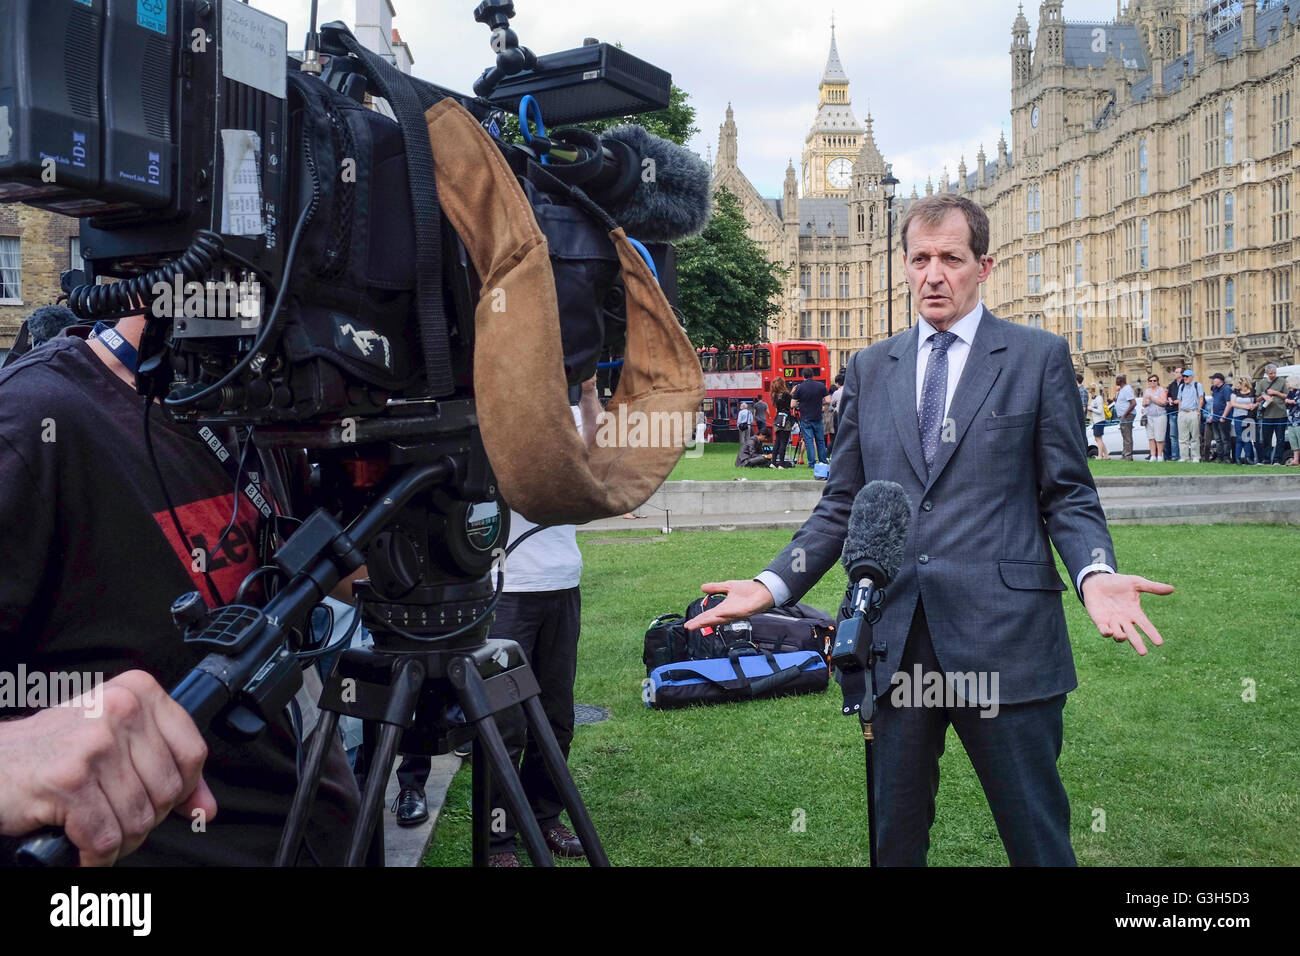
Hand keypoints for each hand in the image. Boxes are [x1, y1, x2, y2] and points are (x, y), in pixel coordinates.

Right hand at [0, 670, 214, 865]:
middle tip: (117, 820)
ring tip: (98, 834)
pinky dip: (95, 856)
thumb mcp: (116, 740)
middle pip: (168, 790)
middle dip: (145, 819)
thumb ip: (166, 766)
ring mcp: (95, 744)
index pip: (192, 752)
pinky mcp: (69, 781)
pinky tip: (82, 849)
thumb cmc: (53, 752)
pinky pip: (105, 837)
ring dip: (120, 842)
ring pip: (139, 818)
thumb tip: (206, 807)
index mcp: (138, 692)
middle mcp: (121, 710)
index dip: (183, 789)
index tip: (166, 802)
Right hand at [684, 580, 774, 629]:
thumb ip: (715, 588)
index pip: (708, 615)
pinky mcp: (745, 611)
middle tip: (689, 627)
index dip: (698, 620)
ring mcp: (736, 613)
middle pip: (712, 620)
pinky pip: (734, 613)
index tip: (688, 624)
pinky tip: (718, 614)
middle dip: (701, 623)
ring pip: (721, 619)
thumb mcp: (728, 586)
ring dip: (710, 620)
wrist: (763, 590)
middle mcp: (729, 613)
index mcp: (724, 608)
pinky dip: (726, 614)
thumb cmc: (748, 590)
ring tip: (699, 623)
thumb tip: (702, 588)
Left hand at [1081, 573, 1173, 655]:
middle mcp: (1124, 620)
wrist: (1097, 580)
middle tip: (1143, 653)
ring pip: (1118, 635)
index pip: (1146, 625)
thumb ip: (1152, 587)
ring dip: (1120, 637)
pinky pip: (1103, 630)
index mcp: (1135, 613)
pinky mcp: (1100, 621)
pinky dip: (1106, 632)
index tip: (1159, 643)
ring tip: (1123, 636)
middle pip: (1133, 635)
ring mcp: (1112, 622)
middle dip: (1137, 644)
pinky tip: (1109, 631)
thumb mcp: (1136, 583)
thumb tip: (1172, 589)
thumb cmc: (1118, 582)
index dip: (1152, 634)